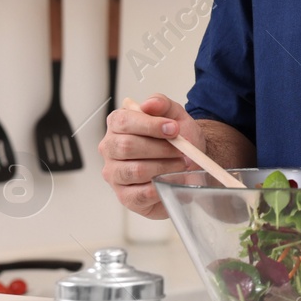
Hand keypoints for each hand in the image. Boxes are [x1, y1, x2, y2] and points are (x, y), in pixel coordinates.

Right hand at [98, 94, 204, 218]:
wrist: (189, 162)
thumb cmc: (176, 139)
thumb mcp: (175, 115)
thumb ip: (162, 104)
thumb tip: (149, 104)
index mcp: (118, 125)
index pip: (123, 121)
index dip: (150, 125)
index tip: (173, 128)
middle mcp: (110, 149)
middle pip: (127, 146)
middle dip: (161, 148)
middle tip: (181, 150)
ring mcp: (115, 174)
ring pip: (135, 170)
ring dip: (165, 167)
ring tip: (181, 164)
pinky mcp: (125, 196)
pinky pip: (141, 194)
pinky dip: (161, 186)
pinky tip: (171, 179)